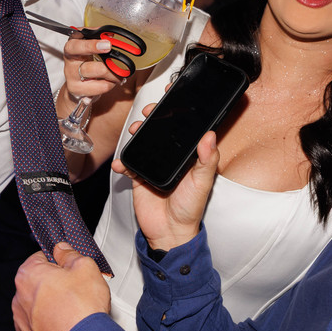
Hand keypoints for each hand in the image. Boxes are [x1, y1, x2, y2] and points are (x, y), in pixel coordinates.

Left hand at [12, 243, 109, 330]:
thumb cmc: (82, 308)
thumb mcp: (85, 267)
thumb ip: (70, 254)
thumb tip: (62, 250)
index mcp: (28, 274)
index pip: (40, 258)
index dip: (58, 261)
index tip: (69, 268)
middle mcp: (19, 298)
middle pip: (38, 283)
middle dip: (54, 285)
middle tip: (75, 291)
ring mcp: (21, 322)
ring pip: (37, 307)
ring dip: (51, 307)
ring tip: (73, 312)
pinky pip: (39, 329)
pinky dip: (50, 327)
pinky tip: (66, 327)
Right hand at [60, 36, 124, 102]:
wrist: (76, 81)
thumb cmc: (84, 60)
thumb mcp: (88, 46)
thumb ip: (97, 37)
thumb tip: (110, 35)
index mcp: (71, 49)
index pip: (75, 46)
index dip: (91, 45)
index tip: (107, 45)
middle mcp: (69, 64)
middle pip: (88, 68)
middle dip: (108, 67)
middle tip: (121, 65)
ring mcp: (72, 79)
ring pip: (96, 79)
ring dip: (113, 76)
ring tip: (118, 74)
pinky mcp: (78, 90)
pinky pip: (100, 88)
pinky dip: (110, 84)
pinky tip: (111, 81)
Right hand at [113, 122, 217, 250]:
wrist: (170, 232)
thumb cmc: (190, 208)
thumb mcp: (203, 182)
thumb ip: (208, 159)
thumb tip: (210, 135)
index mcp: (187, 156)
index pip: (183, 129)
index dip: (177, 113)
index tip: (171, 98)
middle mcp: (170, 159)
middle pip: (159, 132)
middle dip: (152, 119)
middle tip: (148, 112)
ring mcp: (153, 167)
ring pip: (142, 144)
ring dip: (136, 135)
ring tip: (135, 131)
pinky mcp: (139, 178)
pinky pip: (128, 165)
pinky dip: (122, 162)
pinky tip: (121, 164)